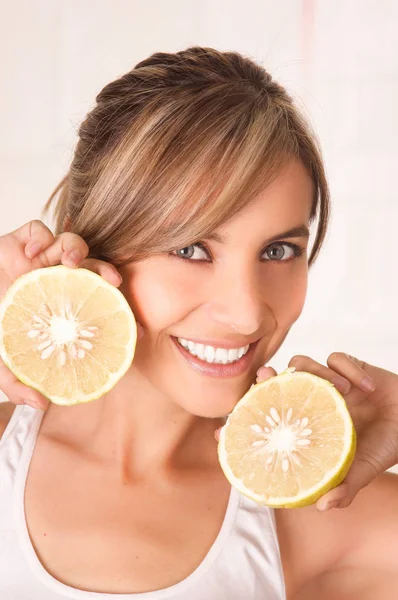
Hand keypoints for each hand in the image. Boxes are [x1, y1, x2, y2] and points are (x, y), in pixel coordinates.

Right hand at [0, 220, 132, 410]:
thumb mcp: (5, 362)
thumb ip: (18, 383)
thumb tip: (41, 404)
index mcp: (62, 305)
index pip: (100, 302)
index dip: (121, 311)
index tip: (137, 326)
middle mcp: (56, 280)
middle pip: (92, 269)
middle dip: (107, 272)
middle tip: (114, 283)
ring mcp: (39, 259)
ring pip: (70, 244)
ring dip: (77, 249)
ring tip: (71, 264)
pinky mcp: (19, 242)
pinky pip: (36, 230)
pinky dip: (40, 237)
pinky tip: (34, 254)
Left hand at [256, 354, 397, 509]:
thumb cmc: (383, 445)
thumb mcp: (363, 469)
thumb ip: (345, 486)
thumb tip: (321, 506)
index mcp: (308, 423)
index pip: (267, 418)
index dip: (244, 422)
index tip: (220, 430)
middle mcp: (311, 400)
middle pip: (277, 382)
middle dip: (265, 379)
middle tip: (264, 378)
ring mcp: (328, 382)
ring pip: (304, 364)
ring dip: (319, 374)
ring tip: (345, 393)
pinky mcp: (348, 367)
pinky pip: (339, 357)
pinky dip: (350, 370)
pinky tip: (366, 387)